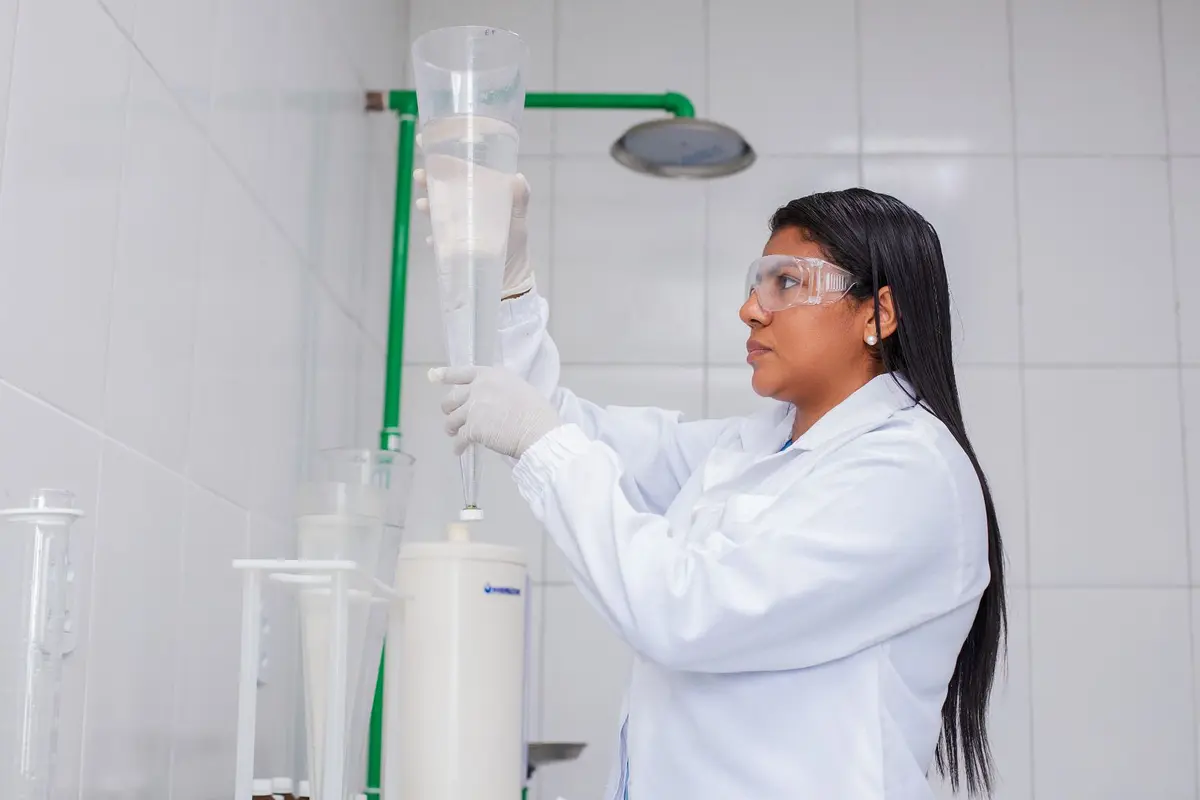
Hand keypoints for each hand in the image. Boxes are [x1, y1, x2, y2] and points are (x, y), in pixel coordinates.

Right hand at [413, 135, 533, 298]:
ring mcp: (457, 223)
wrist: (510, 279)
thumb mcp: (518, 220)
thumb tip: (518, 179)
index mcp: (481, 191)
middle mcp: (466, 204)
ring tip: (423, 204)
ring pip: (437, 207)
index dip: (442, 152)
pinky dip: (434, 237)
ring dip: (428, 203)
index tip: (425, 139)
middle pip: (443, 184)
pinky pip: (438, 237)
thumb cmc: (515, 244)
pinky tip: (431, 239)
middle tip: (420, 176)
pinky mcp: (452, 243)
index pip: (459, 166)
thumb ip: (519, 199)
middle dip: (429, 177)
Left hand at [430, 366, 561, 458]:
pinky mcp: (473, 428)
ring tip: (456, 435)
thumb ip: (500, 389)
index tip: (432, 376)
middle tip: (454, 418)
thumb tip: (490, 399)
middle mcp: (479, 388)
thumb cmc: (537, 413)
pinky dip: (458, 446)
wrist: (539, 432)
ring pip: (451, 419)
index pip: (461, 372)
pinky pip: (459, 438)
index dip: (445, 375)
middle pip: (451, 398)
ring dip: (452, 428)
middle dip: (449, 409)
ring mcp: (474, 407)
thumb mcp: (519, 389)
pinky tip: (460, 451)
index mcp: (491, 375)